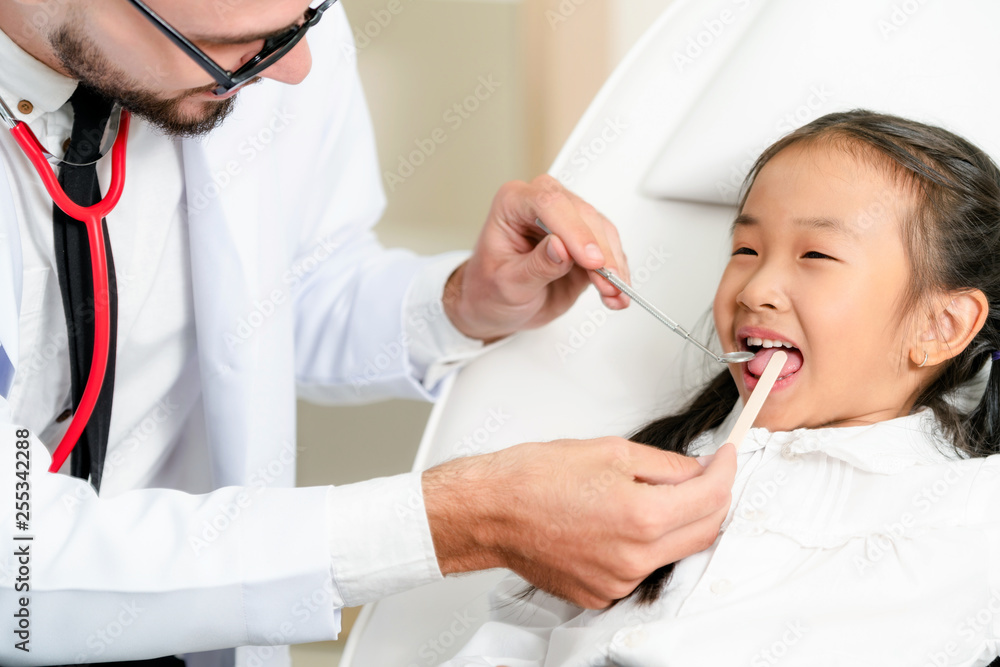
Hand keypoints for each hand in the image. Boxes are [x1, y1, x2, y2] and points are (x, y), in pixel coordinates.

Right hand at [422, 438, 736, 608]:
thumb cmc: (534, 478)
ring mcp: (617, 581)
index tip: (727, 458)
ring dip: (673, 523)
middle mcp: (635, 558)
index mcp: (642, 517)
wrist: (490, 512)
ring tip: (642, 495)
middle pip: (703, 532)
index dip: (725, 472)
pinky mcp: (599, 594)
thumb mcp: (610, 450)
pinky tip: (613, 521)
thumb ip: (665, 464)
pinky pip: (638, 569)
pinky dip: (641, 545)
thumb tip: (696, 470)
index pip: (710, 498)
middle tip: (703, 475)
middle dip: (711, 500)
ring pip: (671, 552)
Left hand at [442, 175, 630, 343]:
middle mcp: (542, 206)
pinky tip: (617, 292)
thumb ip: (536, 266)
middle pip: (582, 214)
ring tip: (614, 293)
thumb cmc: (489, 289)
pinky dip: (617, 273)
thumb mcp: (507, 284)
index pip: (548, 202)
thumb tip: (561, 248)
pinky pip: (609, 250)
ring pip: (602, 231)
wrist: (494, 306)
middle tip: (608, 282)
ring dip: (613, 264)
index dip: (573, 229)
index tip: (590, 260)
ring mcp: (566, 222)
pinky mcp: (584, 243)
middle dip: (600, 251)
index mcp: (513, 204)